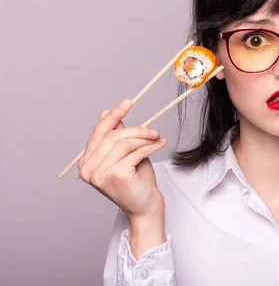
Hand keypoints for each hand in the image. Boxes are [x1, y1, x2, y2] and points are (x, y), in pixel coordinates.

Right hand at [78, 99, 166, 220]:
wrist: (146, 208)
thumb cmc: (137, 182)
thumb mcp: (126, 154)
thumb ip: (115, 135)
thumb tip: (105, 111)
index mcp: (86, 163)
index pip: (99, 132)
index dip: (114, 115)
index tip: (128, 102)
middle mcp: (88, 169)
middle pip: (113, 135)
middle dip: (137, 129)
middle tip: (154, 130)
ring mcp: (99, 174)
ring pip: (124, 143)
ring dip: (145, 138)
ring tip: (157, 139)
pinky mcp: (115, 176)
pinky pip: (135, 152)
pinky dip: (150, 146)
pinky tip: (160, 145)